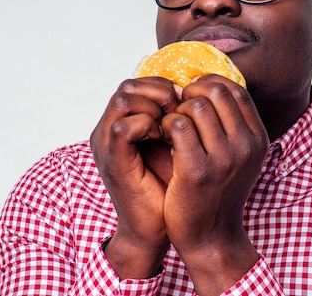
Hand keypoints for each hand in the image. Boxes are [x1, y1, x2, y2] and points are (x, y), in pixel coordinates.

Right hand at [90, 77, 180, 278]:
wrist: (153, 228)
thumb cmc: (169, 187)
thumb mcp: (176, 145)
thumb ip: (180, 120)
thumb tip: (204, 94)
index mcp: (123, 123)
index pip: (138, 83)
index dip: (165, 86)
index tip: (188, 101)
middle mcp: (110, 129)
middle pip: (129, 85)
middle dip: (161, 91)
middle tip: (183, 109)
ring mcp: (107, 145)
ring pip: (123, 99)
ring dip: (155, 105)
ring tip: (176, 122)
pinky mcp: (113, 162)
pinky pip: (123, 128)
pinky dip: (148, 126)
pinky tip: (168, 138)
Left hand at [160, 74, 269, 294]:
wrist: (211, 236)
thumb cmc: (220, 192)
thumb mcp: (240, 158)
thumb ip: (234, 126)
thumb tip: (213, 87)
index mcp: (258, 140)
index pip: (237, 92)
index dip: (212, 84)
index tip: (194, 92)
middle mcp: (246, 146)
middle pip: (217, 93)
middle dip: (192, 93)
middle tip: (179, 108)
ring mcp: (224, 159)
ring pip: (196, 106)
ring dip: (178, 110)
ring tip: (171, 127)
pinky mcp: (197, 171)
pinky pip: (178, 126)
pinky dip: (166, 126)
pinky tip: (164, 139)